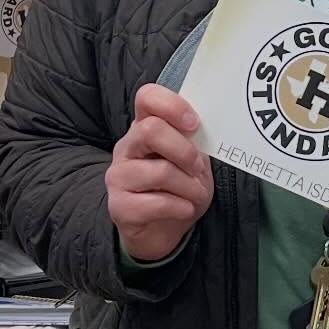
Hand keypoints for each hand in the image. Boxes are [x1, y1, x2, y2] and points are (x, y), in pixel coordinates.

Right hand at [106, 84, 213, 263]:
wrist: (161, 231)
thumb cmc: (178, 189)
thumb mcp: (192, 160)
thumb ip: (194, 140)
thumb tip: (209, 124)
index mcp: (144, 128)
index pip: (147, 97)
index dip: (173, 106)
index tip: (194, 124)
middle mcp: (126, 148)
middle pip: (151, 130)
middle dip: (185, 152)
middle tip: (198, 169)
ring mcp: (118, 177)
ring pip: (160, 171)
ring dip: (189, 186)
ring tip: (195, 195)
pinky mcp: (119, 207)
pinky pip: (157, 203)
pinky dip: (181, 207)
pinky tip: (184, 209)